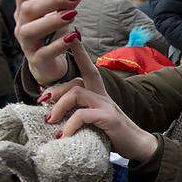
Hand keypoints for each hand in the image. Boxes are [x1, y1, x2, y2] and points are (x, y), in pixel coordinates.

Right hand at [14, 0, 85, 85]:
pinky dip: (59, 44)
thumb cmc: (52, 36)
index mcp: (26, 11)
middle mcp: (22, 25)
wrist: (48, 65)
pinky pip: (45, 52)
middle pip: (29, 8)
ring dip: (53, 20)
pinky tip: (73, 37)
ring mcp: (27, 43)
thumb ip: (70, 0)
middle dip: (52, 0)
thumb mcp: (61, 16)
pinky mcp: (37, 59)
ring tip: (73, 14)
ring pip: (32, 30)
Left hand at [41, 38, 158, 161]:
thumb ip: (80, 114)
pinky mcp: (108, 118)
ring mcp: (107, 105)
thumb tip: (55, 115)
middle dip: (56, 90)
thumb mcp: (95, 122)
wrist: (138, 146)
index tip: (73, 36)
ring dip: (59, 107)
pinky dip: (70, 125)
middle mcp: (104, 96)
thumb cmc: (114, 135)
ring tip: (51, 121)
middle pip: (76, 82)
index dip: (80, 53)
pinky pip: (82, 115)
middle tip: (42, 103)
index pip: (89, 70)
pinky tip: (64, 136)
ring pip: (76, 94)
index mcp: (100, 95)